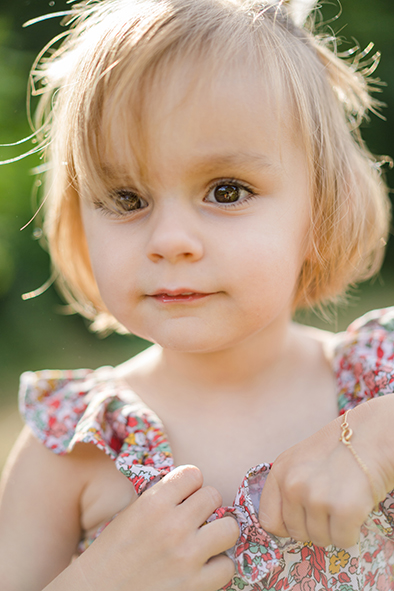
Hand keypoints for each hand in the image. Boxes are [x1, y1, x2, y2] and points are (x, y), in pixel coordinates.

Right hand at [70, 465, 238, 590]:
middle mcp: (172, 525)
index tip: (185, 498)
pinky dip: (218, 567)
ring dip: (219, 534)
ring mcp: (186, 556)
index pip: (193, 474)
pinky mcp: (195, 586)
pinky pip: (227, 565)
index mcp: (153, 503)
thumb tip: (190, 489)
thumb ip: (160, 500)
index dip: (191, 486)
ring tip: (206, 542)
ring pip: (230, 528)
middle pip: (214, 496)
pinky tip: (202, 569)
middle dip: (207, 508)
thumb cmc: (111, 555)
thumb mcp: (131, 515)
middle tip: (196, 521)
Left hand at [258, 397, 393, 548]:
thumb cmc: (339, 448)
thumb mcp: (301, 460)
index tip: (303, 520)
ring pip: (320, 539)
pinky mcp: (343, 509)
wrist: (371, 433)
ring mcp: (316, 497)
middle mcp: (293, 485)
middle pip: (297, 533)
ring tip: (343, 501)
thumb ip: (289, 487)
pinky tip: (356, 508)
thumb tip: (287, 527)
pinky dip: (352, 533)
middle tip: (331, 506)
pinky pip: (343, 540)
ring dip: (335, 528)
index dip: (287, 526)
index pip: (269, 520)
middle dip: (315, 526)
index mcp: (280, 472)